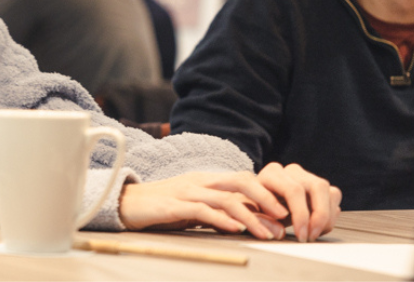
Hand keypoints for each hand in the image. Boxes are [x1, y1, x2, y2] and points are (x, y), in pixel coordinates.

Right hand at [118, 170, 290, 239]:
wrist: (127, 202)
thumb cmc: (164, 207)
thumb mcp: (196, 206)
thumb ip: (219, 210)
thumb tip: (250, 222)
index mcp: (208, 180)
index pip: (245, 180)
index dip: (268, 194)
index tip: (286, 213)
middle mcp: (201, 181)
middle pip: (242, 181)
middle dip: (266, 200)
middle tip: (284, 219)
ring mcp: (187, 191)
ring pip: (226, 198)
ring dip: (251, 217)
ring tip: (267, 234)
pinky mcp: (174, 205)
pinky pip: (203, 210)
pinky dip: (222, 220)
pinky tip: (235, 230)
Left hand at [256, 162, 341, 241]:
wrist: (261, 205)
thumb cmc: (256, 209)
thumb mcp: (250, 214)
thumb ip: (261, 221)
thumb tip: (278, 231)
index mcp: (272, 173)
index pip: (293, 190)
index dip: (300, 214)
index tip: (300, 235)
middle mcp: (291, 171)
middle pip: (317, 186)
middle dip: (319, 215)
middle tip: (311, 236)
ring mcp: (307, 176)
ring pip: (329, 191)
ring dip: (327, 216)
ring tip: (314, 234)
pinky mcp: (318, 186)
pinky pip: (334, 196)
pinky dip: (331, 215)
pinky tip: (318, 228)